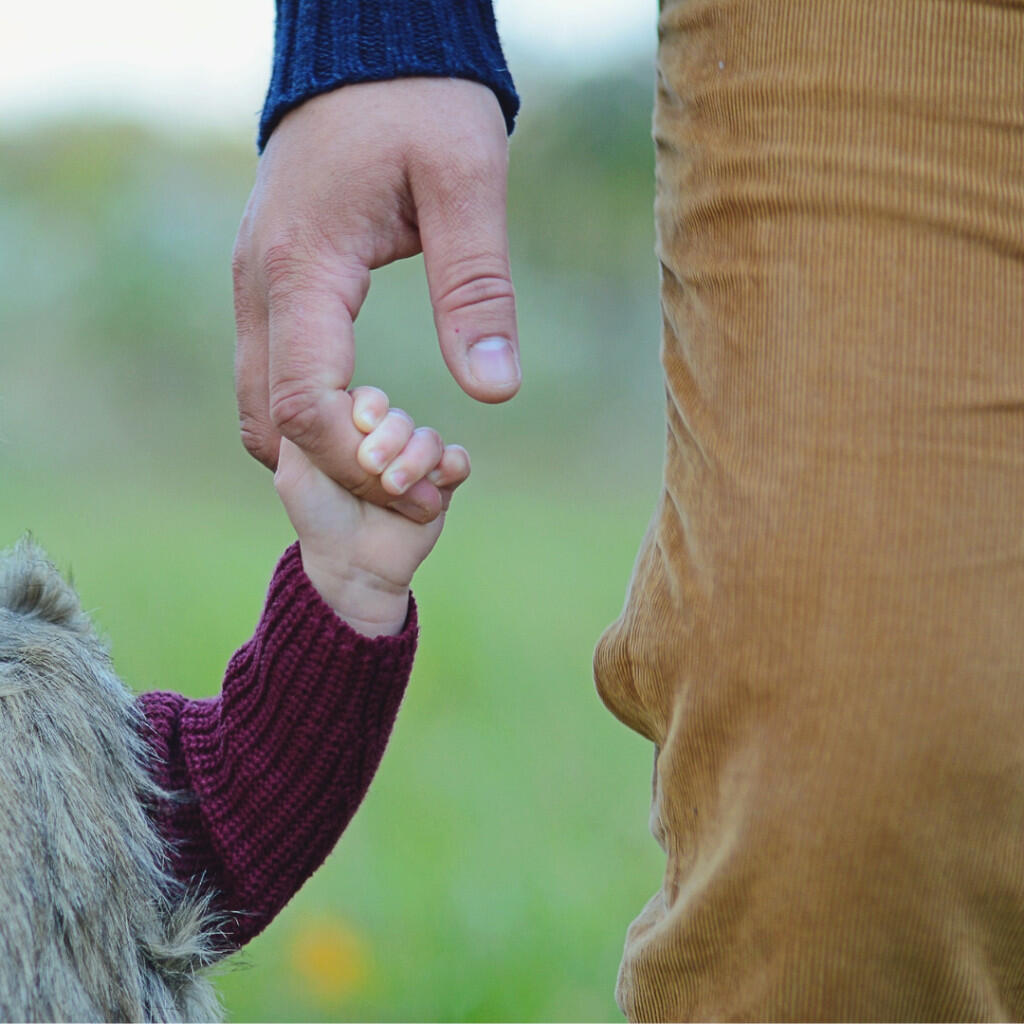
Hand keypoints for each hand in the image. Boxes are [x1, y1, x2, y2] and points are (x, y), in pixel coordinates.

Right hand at [233, 78, 518, 522]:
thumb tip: (494, 390)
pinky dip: (309, 419)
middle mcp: (258, 285)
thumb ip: (476, 288)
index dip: (360, 464)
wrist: (368, 50)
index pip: (306, 404)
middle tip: (415, 489)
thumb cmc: (421, 104)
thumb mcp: (466, 183)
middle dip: (337, 473)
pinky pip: (270, 377)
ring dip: (318, 452)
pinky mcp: (268, 286)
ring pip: (260, 407)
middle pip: (270, 423)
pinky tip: (370, 424)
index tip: (424, 487)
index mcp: (302, 268)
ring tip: (398, 461)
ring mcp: (253, 286)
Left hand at [274, 386, 469, 636]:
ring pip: (429, 439)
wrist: (351, 567)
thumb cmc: (318, 518)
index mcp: (352, 432)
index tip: (361, 424)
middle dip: (390, 439)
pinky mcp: (442, 487)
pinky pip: (458, 461)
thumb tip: (323, 389)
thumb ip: (302, 428)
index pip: (369, 400)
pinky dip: (450, 467)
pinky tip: (434, 485)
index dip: (369, 407)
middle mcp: (386, 443)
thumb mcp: (294, 471)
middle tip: (372, 466)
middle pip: (400, 418)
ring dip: (414, 460)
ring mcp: (416, 463)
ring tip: (394, 488)